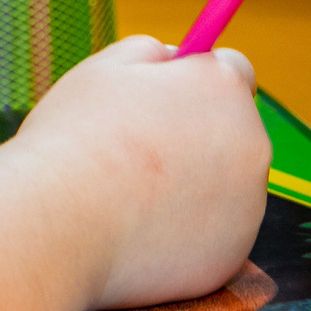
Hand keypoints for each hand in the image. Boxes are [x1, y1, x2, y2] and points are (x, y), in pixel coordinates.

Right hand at [9, 35, 268, 310]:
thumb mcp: (105, 69)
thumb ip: (150, 54)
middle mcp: (251, 145)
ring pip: (223, 186)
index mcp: (222, 89)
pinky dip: (185, 232)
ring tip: (129, 194)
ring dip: (191, 185)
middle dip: (195, 135)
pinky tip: (139, 231)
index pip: (235, 70)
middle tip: (136, 150)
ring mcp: (247, 206)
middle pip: (233, 130)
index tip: (169, 95)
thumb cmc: (75, 139)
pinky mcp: (232, 256)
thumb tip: (172, 60)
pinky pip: (212, 234)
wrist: (59, 225)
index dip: (198, 80)